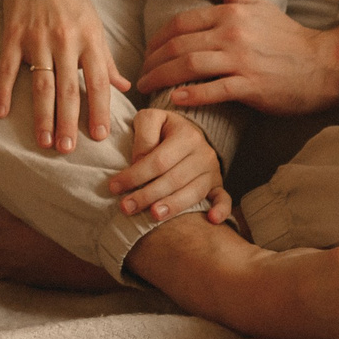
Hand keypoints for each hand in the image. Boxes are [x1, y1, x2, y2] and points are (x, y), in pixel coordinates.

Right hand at [0, 0, 128, 152]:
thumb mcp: (94, 23)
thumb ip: (106, 58)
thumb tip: (124, 87)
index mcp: (90, 38)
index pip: (98, 82)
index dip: (99, 110)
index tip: (99, 137)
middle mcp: (66, 40)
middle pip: (69, 89)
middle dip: (69, 122)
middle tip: (68, 151)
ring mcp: (37, 38)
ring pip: (41, 84)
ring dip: (42, 116)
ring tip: (44, 142)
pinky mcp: (12, 33)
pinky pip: (7, 68)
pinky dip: (2, 90)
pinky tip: (0, 112)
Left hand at [104, 108, 219, 221]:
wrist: (187, 131)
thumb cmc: (162, 128)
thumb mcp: (150, 118)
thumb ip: (143, 133)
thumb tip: (139, 159)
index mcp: (187, 135)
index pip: (158, 160)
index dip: (135, 175)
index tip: (114, 186)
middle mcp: (203, 153)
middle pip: (173, 179)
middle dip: (147, 195)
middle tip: (125, 207)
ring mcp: (212, 171)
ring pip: (193, 193)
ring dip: (173, 206)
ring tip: (153, 215)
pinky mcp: (217, 185)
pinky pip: (224, 199)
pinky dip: (221, 210)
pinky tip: (212, 219)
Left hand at [139, 0, 338, 114]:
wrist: (325, 64)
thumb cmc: (287, 37)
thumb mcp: (259, 5)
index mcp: (231, 14)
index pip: (180, 24)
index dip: (156, 39)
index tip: (146, 53)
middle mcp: (233, 34)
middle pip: (178, 46)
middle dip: (152, 62)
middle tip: (140, 75)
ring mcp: (242, 61)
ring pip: (189, 66)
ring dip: (162, 78)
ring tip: (148, 88)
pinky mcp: (252, 86)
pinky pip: (214, 90)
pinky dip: (191, 95)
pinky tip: (176, 99)